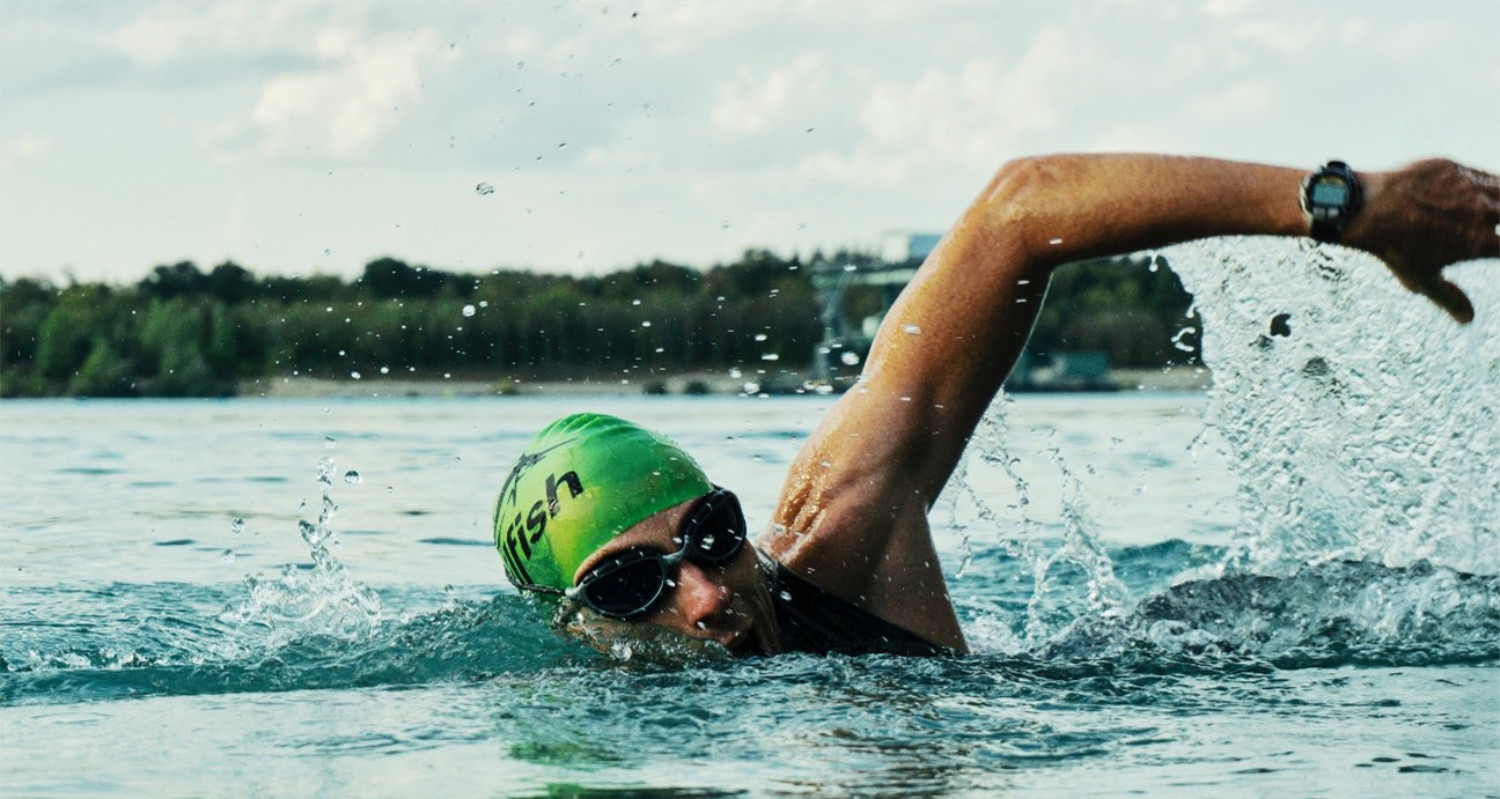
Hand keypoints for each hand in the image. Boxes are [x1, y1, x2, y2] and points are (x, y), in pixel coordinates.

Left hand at [1347, 159, 1499, 323]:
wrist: (1366, 210)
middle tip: (1490, 229)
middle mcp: (1483, 213)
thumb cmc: (1393, 248)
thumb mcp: (1421, 279)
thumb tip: (1468, 318)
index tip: (1495, 251)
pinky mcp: (1455, 168)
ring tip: (1492, 211)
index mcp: (1480, 244)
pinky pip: (1482, 174)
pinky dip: (1489, 183)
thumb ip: (1449, 298)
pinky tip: (1485, 191)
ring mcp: (1470, 187)